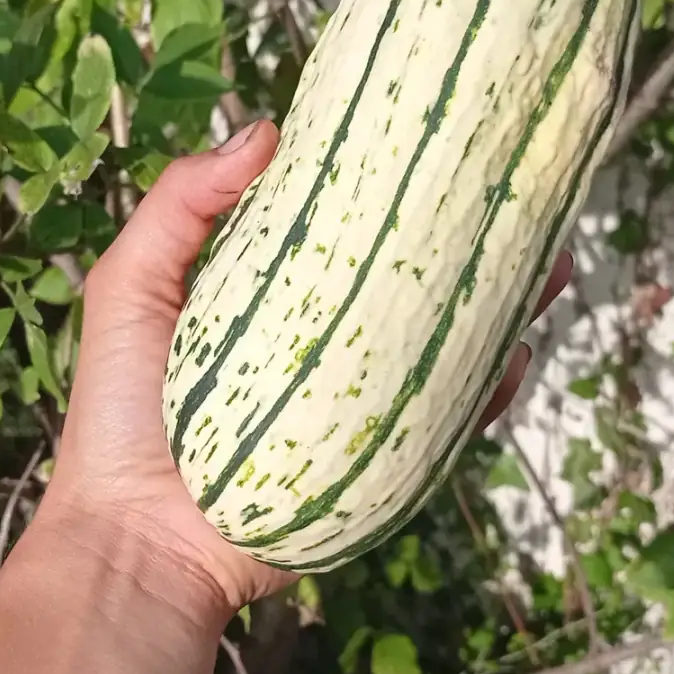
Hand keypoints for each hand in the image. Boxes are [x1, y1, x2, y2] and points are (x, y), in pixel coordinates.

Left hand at [19, 120, 571, 624]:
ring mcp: (356, 403)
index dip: (385, 188)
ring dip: (502, 304)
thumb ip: (180, 206)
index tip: (429, 139)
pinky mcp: (379, 462)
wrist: (140, 543)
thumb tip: (265, 130)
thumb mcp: (130, 289)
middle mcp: (321, 346)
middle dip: (470, 239)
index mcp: (266, 297)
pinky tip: (518, 349)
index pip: (339, 230)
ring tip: (552, 258)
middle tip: (520, 190)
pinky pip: (447, 424)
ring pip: (445, 345)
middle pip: (409, 281)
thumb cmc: (120, 415)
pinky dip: (488, 389)